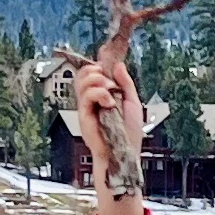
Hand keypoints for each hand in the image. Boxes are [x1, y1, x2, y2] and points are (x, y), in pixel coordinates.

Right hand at [75, 59, 147, 214]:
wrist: (125, 154)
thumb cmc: (129, 134)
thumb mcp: (133, 102)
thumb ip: (126, 83)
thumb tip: (118, 66)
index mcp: (103, 95)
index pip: (93, 73)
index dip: (98, 64)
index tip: (108, 60)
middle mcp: (92, 100)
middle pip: (83, 74)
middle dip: (95, 70)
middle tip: (108, 80)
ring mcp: (87, 107)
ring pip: (82, 81)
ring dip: (98, 81)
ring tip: (110, 91)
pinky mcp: (84, 116)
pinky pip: (86, 96)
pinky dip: (99, 94)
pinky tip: (109, 103)